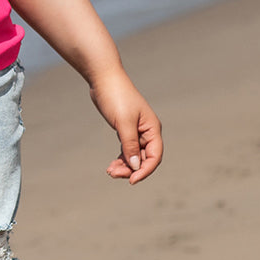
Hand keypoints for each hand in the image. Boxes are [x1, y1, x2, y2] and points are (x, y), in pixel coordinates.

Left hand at [89, 69, 162, 184]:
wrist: (104, 80)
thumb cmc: (116, 97)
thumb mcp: (123, 123)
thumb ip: (130, 145)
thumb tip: (136, 166)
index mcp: (152, 128)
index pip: (155, 156)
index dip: (145, 170)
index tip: (131, 180)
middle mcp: (147, 131)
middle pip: (144, 158)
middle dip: (131, 169)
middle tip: (113, 174)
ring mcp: (136, 131)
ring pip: (135, 156)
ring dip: (124, 166)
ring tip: (110, 171)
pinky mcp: (125, 130)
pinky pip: (127, 150)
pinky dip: (121, 159)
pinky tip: (111, 165)